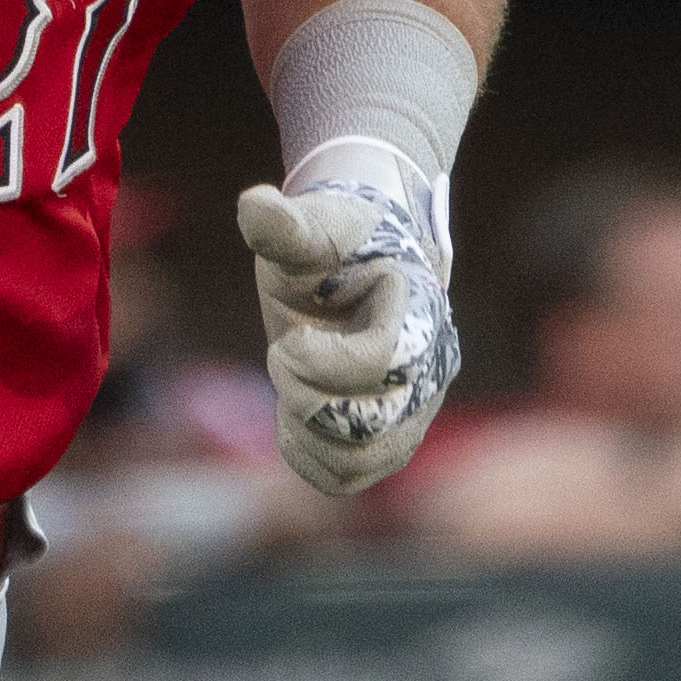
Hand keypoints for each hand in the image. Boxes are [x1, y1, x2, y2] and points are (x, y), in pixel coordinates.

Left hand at [238, 144, 458, 495]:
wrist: (358, 261)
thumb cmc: (333, 241)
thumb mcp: (308, 226)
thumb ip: (284, 224)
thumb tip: (252, 204)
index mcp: (416, 313)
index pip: (383, 364)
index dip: (324, 361)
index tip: (292, 336)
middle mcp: (428, 370)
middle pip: (368, 424)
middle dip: (305, 393)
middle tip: (283, 352)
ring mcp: (411, 410)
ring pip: (359, 460)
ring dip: (306, 429)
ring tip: (289, 384)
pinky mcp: (386, 436)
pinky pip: (347, 476)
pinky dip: (308, 455)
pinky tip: (292, 412)